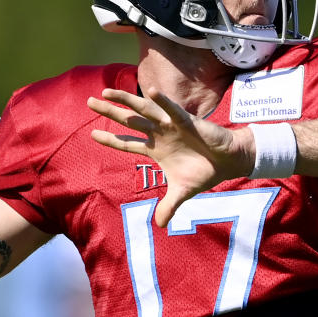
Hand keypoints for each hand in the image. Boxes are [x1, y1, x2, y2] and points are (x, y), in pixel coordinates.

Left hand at [87, 88, 252, 226]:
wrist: (228, 162)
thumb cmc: (204, 172)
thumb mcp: (182, 192)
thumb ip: (169, 206)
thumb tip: (159, 225)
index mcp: (155, 150)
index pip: (127, 144)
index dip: (110, 139)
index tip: (92, 134)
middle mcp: (159, 134)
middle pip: (129, 121)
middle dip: (109, 111)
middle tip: (89, 101)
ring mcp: (171, 126)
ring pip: (144, 111)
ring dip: (126, 100)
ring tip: (107, 91)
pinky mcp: (187, 122)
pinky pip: (173, 110)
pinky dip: (163, 101)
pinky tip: (151, 91)